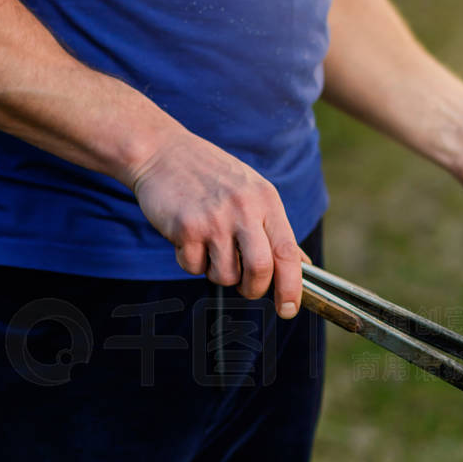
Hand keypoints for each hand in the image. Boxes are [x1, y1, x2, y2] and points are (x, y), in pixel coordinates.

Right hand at [132, 131, 303, 317]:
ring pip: (225, 276)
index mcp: (266, 201)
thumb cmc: (211, 175)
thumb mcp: (252, 192)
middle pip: (260, 270)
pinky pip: (193, 268)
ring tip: (210, 248)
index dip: (292, 287)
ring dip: (218, 273)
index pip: (287, 252)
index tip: (288, 309)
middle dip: (253, 289)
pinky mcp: (186, 228)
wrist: (161, 152)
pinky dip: (191, 262)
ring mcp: (214, 219)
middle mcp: (243, 209)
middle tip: (246, 287)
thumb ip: (274, 229)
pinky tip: (188, 238)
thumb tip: (301, 263)